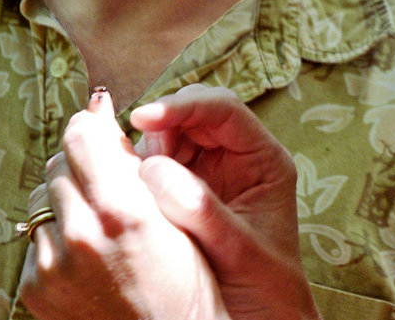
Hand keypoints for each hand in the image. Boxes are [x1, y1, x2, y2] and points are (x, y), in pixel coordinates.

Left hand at [19, 88, 228, 319]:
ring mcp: (53, 265)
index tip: (101, 125)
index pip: (81, 135)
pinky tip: (88, 250)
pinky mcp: (35, 288)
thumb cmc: (187, 276)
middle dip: (81, 162)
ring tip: (99, 218)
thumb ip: (132, 159)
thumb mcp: (175, 211)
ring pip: (44, 199)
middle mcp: (81, 234)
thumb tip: (98, 108)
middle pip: (59, 163)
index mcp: (123, 207)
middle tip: (108, 178)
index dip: (91, 125)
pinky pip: (37, 238)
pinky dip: (57, 234)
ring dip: (66, 197)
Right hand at [131, 84, 320, 319]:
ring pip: (171, 134)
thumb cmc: (265, 288)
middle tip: (133, 155)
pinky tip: (128, 188)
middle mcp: (237, 155)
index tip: (144, 117)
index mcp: (264, 159)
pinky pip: (157, 163)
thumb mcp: (240, 252)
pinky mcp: (185, 189)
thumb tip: (154, 171)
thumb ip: (202, 211)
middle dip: (161, 124)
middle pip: (194, 113)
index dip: (183, 106)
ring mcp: (210, 170)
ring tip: (129, 176)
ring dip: (146, 146)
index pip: (224, 110)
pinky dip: (138, 169)